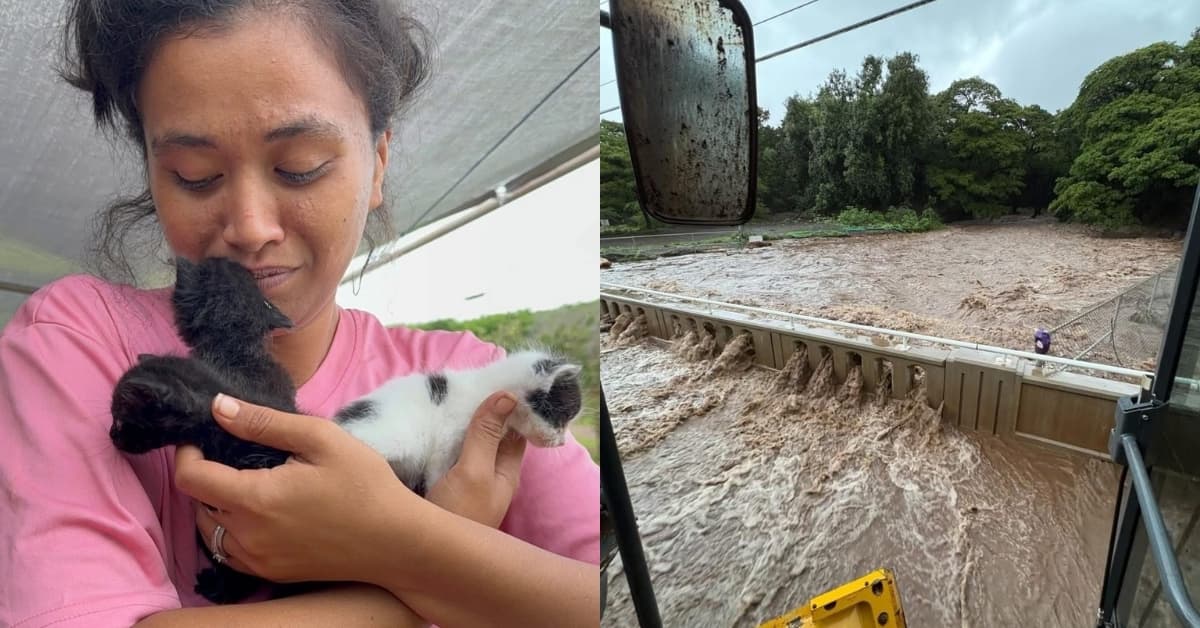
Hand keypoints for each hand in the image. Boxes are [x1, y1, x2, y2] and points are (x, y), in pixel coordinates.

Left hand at [176, 394, 419, 584]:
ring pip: (209, 531)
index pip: (190, 477)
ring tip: (246, 482)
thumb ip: (264, 423)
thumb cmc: (364, 484)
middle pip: (196, 503)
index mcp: (255, 499)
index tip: (204, 436)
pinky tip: (258, 513)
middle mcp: (247, 536)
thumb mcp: (321, 439)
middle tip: (232, 454)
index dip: (186, 452)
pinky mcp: (270, 574)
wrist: (396, 541)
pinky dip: (230, 530)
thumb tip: (217, 408)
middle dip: (204, 474)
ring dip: (215, 504)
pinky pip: (229, 551)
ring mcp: (257, 560)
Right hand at [425, 391, 526, 527]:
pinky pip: (445, 453)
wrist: (419, 557)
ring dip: (458, 423)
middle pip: (490, 435)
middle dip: (480, 410)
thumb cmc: (455, 517)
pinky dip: (440, 437)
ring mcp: (464, 482)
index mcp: (505, 473)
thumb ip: (487, 435)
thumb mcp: (473, 472)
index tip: (495, 378)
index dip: (510, 405)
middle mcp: (488, 477)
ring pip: (466, 443)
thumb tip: (508, 395)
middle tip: (463, 381)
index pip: (515, 430)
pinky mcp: (440, 484)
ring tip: (445, 395)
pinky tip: (429, 423)